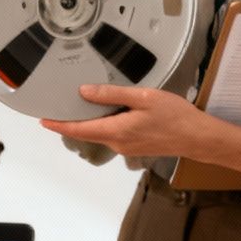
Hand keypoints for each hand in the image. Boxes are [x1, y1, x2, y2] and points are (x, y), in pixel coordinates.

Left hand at [40, 85, 214, 158]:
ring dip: (92, 120)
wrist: (197, 137)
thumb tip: (86, 92)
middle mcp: (118, 143)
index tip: (43, 120)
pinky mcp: (134, 146)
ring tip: (86, 103)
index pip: (78, 129)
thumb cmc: (175, 117)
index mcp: (116, 131)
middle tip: (59, 107)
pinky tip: (113, 111)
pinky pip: (113, 133)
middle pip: (87, 131)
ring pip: (101, 132)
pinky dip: (107, 123)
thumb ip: (111, 95)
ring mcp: (126, 147)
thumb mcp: (142, 97)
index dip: (59, 125)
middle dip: (72, 121)